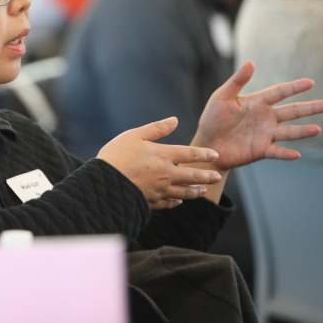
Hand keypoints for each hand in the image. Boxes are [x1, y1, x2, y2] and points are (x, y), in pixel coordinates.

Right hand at [98, 117, 222, 209]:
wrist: (104, 182)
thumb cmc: (117, 155)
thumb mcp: (135, 135)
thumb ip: (156, 128)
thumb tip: (174, 119)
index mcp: (163, 155)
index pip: (190, 154)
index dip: (204, 154)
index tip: (215, 154)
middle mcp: (166, 174)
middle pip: (192, 176)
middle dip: (206, 176)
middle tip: (217, 177)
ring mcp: (160, 190)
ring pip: (184, 192)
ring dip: (195, 191)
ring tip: (204, 191)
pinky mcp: (151, 201)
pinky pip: (169, 203)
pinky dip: (176, 201)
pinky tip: (179, 201)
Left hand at [192, 61, 322, 169]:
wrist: (207, 143)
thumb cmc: (212, 118)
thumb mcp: (222, 97)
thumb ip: (237, 81)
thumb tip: (251, 62)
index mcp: (257, 102)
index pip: (280, 92)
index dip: (295, 87)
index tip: (311, 82)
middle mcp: (266, 118)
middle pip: (293, 111)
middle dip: (312, 108)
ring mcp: (265, 134)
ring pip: (290, 132)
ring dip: (303, 131)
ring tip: (318, 129)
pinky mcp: (261, 150)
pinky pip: (277, 151)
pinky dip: (286, 153)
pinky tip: (297, 154)